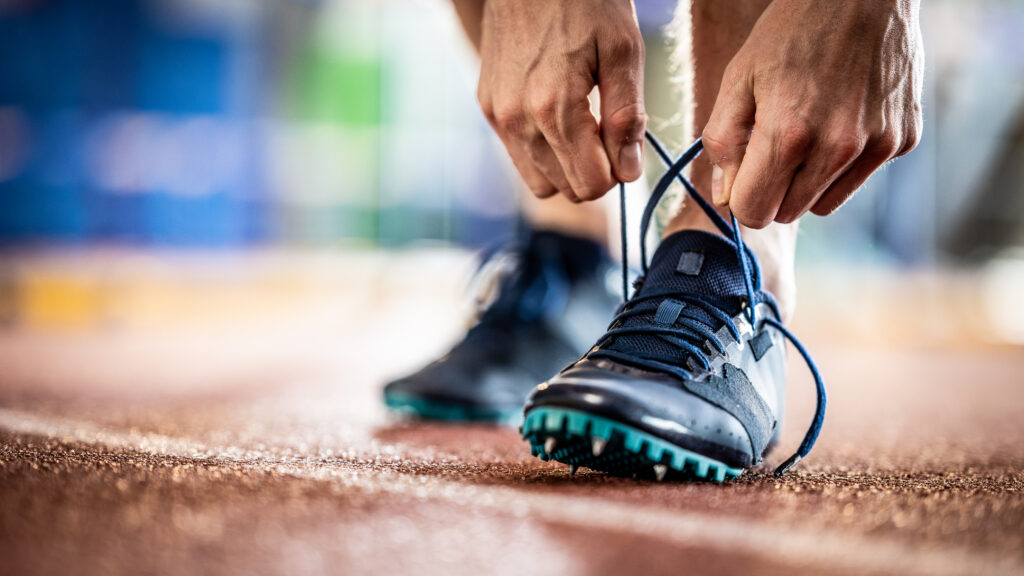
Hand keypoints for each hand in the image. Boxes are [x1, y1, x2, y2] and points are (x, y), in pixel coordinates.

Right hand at [477, 0, 646, 201]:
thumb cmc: (586, 3)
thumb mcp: (622, 52)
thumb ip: (627, 117)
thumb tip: (629, 171)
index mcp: (555, 108)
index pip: (590, 185)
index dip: (616, 173)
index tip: (624, 144)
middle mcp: (518, 120)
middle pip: (566, 189)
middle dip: (593, 172)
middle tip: (607, 133)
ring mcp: (498, 115)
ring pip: (539, 182)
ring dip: (566, 167)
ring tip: (583, 126)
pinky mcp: (488, 106)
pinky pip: (518, 156)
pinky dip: (543, 150)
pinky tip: (557, 115)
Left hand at [702, 0, 923, 227]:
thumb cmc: (792, 32)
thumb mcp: (739, 78)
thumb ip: (724, 142)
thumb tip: (725, 197)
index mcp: (789, 134)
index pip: (755, 212)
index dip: (742, 196)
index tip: (744, 173)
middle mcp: (838, 148)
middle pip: (789, 212)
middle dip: (773, 189)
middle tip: (775, 144)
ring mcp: (877, 146)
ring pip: (824, 204)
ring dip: (808, 182)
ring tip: (808, 130)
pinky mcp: (903, 140)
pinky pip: (860, 178)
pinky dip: (845, 161)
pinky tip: (842, 116)